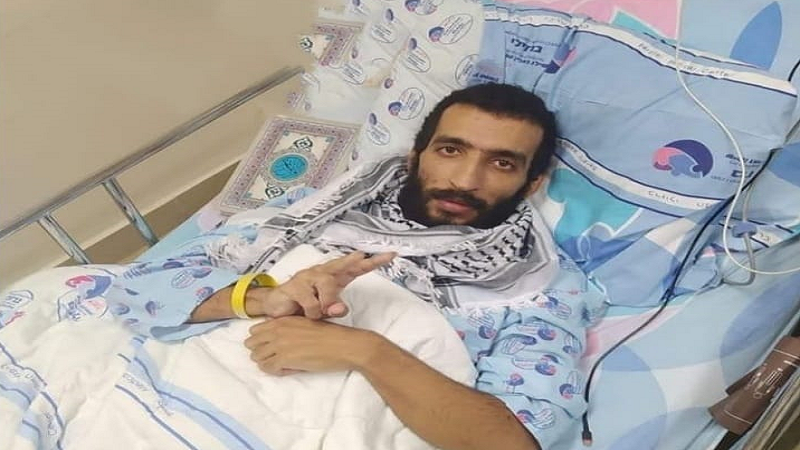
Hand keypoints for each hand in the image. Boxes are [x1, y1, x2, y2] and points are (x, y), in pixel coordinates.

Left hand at [244, 316, 383, 374]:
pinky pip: (267, 368)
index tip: (274, 347)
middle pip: (251, 344)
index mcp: (284, 320)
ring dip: (267, 362)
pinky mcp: (284, 359)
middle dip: (261, 351)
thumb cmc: (332, 335)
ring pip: (256, 357)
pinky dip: (275, 371)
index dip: (262, 341)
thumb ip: (289, 329)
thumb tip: (278, 342)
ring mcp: (279, 344)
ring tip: (283, 364)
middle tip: (276, 357)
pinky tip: (289, 369)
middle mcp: (278, 330)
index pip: (255, 330)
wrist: (345, 345)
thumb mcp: (306, 324)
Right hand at [251, 251, 395, 319]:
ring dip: (327, 302)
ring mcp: (307, 278)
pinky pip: (310, 301)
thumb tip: (340, 309)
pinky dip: (311, 311)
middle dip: (352, 261)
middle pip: (341, 266)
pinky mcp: (294, 286)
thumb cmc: (304, 306)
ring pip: (326, 285)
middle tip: (361, 257)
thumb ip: (335, 309)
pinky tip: (305, 314)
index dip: (373, 262)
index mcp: (333, 277)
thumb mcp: (324, 310)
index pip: (356, 267)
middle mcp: (321, 273)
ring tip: (319, 313)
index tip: (391, 255)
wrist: (275, 308)